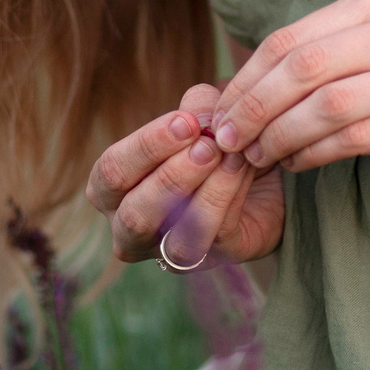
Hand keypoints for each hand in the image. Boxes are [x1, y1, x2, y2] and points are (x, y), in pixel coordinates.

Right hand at [86, 84, 286, 267]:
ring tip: (227, 155)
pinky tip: (242, 167)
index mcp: (110, 190)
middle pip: (135, 214)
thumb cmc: (210, 143)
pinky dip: (229, 198)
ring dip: (204, 192)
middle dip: (172, 177)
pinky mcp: (209, 261)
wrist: (259, 176)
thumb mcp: (202, 116)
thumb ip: (195, 107)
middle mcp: (128, 229)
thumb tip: (196, 116)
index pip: (111, 171)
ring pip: (175, 239)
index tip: (185, 122)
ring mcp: (166, 253)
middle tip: (206, 145)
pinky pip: (215, 237)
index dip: (147, 146)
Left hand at [208, 0, 369, 202]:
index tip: (218, 114)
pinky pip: (354, 138)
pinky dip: (313, 154)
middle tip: (228, 141)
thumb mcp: (369, 65)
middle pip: (303, 66)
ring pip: (326, 104)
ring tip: (259, 158)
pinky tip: (296, 165)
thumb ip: (314, 66)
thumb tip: (231, 91)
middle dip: (255, 107)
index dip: (245, 79)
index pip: (290, 38)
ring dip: (279, 136)